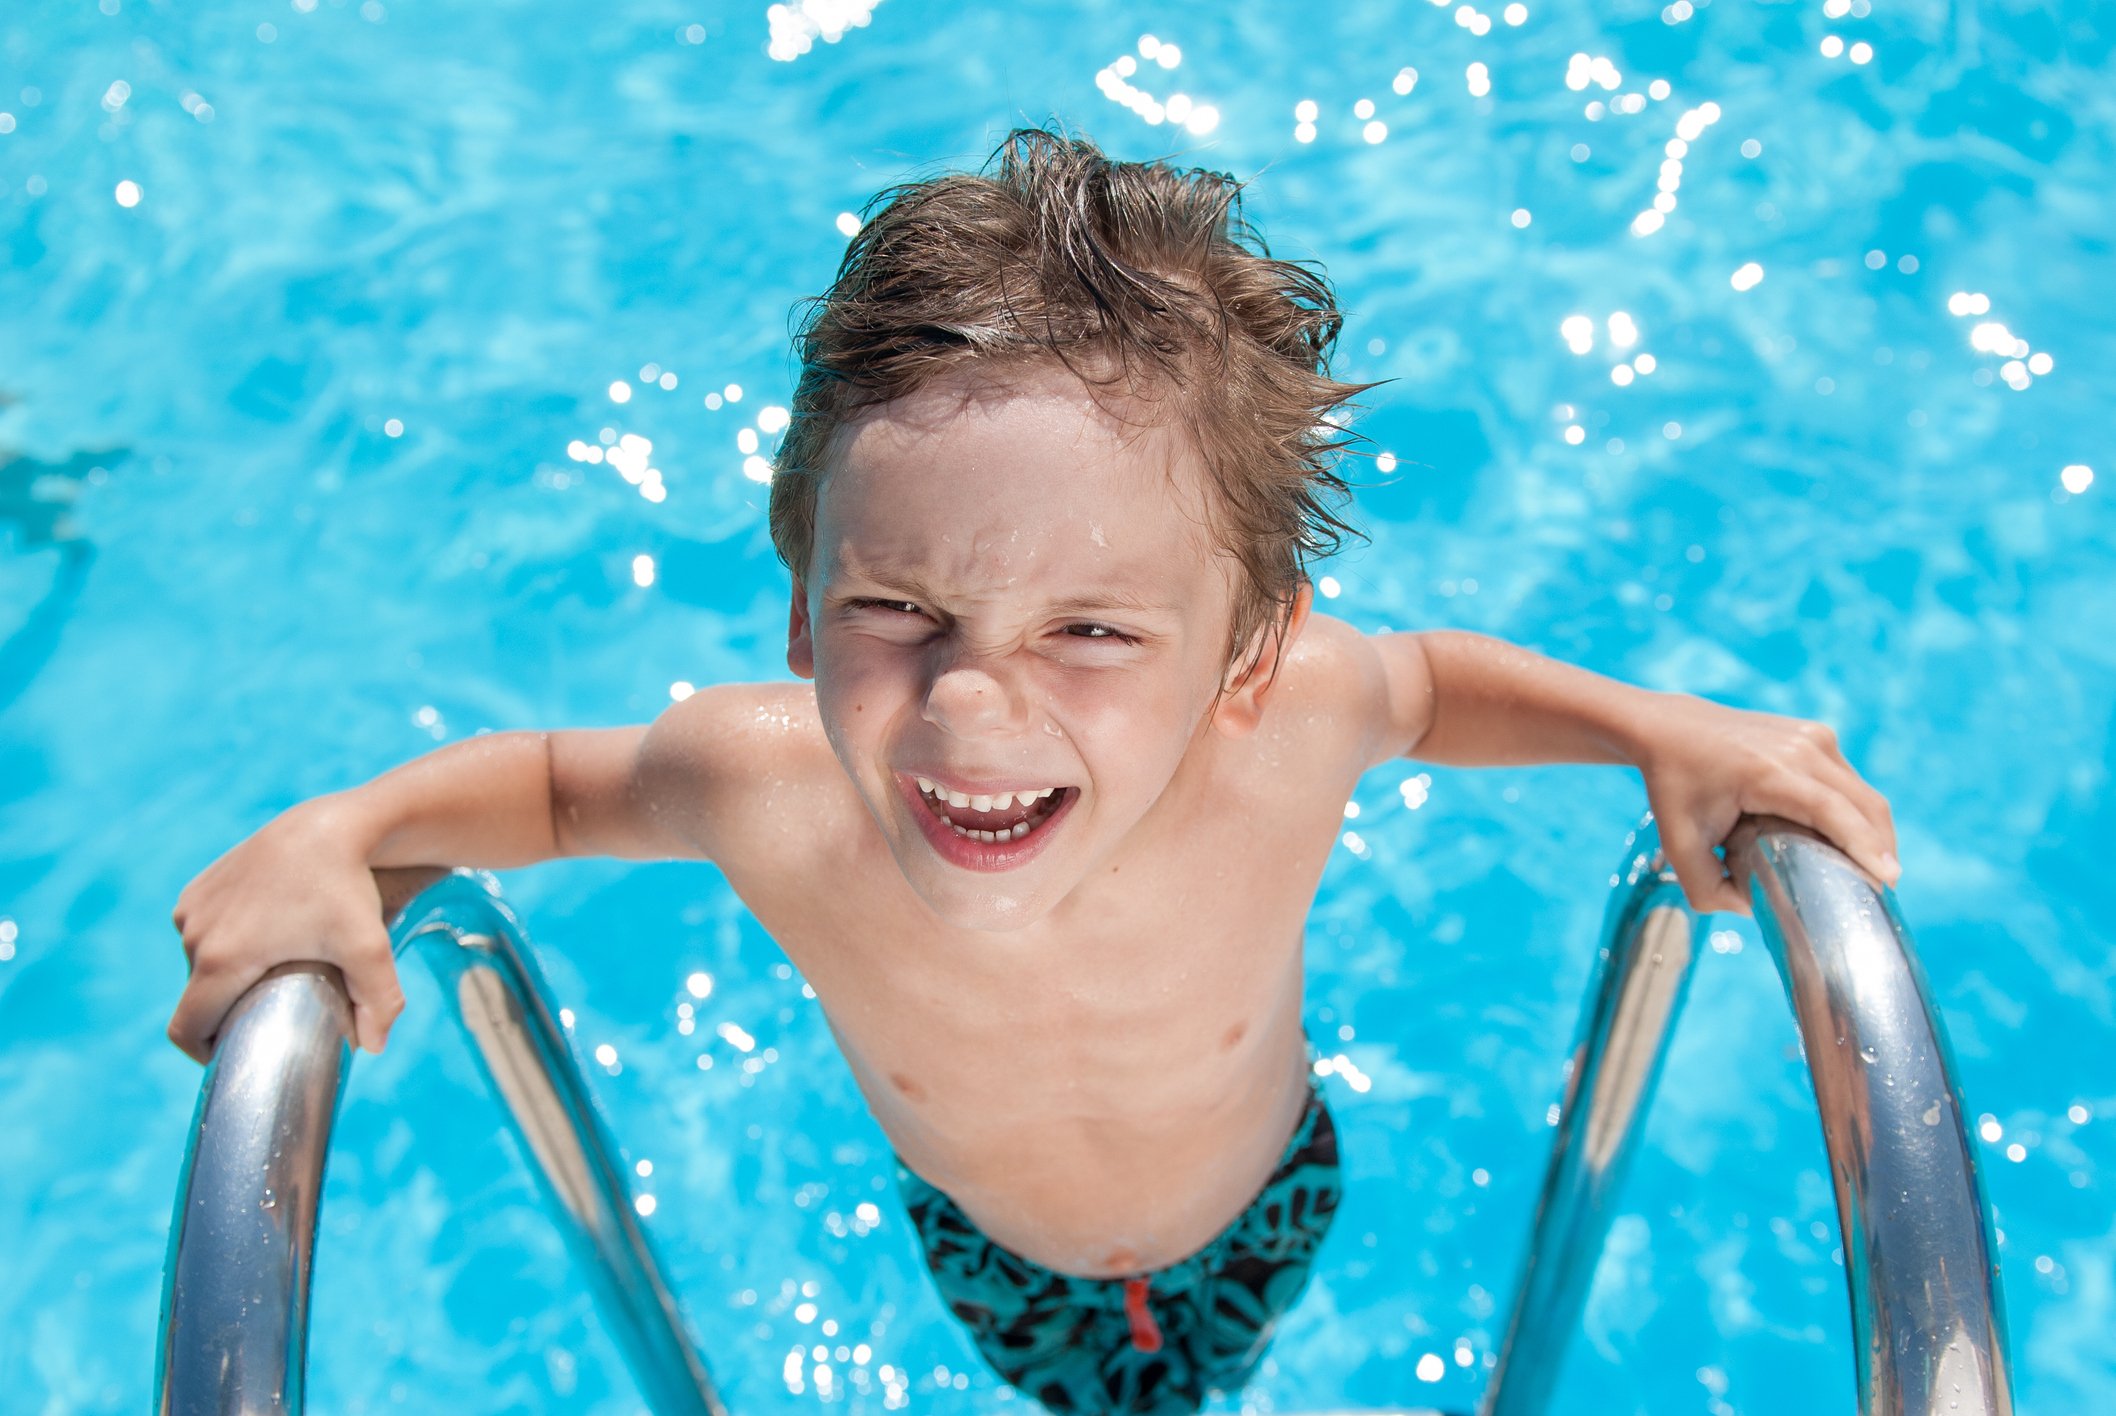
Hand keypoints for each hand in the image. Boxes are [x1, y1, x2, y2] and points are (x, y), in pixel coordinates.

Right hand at [167, 798, 401, 1062]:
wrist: (329, 827)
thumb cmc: (348, 888)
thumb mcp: (370, 948)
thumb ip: (379, 1003)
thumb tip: (374, 1049)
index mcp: (223, 959)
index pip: (187, 1029)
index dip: (203, 1053)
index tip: (232, 1056)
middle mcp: (196, 934)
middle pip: (197, 997)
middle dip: (224, 1012)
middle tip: (266, 1015)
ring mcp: (193, 908)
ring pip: (196, 963)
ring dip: (221, 977)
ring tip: (262, 978)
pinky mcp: (199, 887)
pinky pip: (198, 931)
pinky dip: (218, 945)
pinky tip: (252, 943)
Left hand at [1632, 694, 1898, 914]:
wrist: (1668, 727)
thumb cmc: (1673, 784)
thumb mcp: (1678, 843)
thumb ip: (1708, 889)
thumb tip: (1753, 909)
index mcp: (1768, 772)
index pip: (1833, 811)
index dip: (1865, 846)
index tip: (1889, 879)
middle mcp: (1799, 748)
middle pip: (1863, 803)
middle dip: (1881, 848)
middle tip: (1881, 890)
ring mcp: (1811, 736)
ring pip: (1861, 792)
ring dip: (1873, 831)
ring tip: (1871, 870)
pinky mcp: (1814, 734)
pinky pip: (1848, 780)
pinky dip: (1857, 811)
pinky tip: (1852, 839)